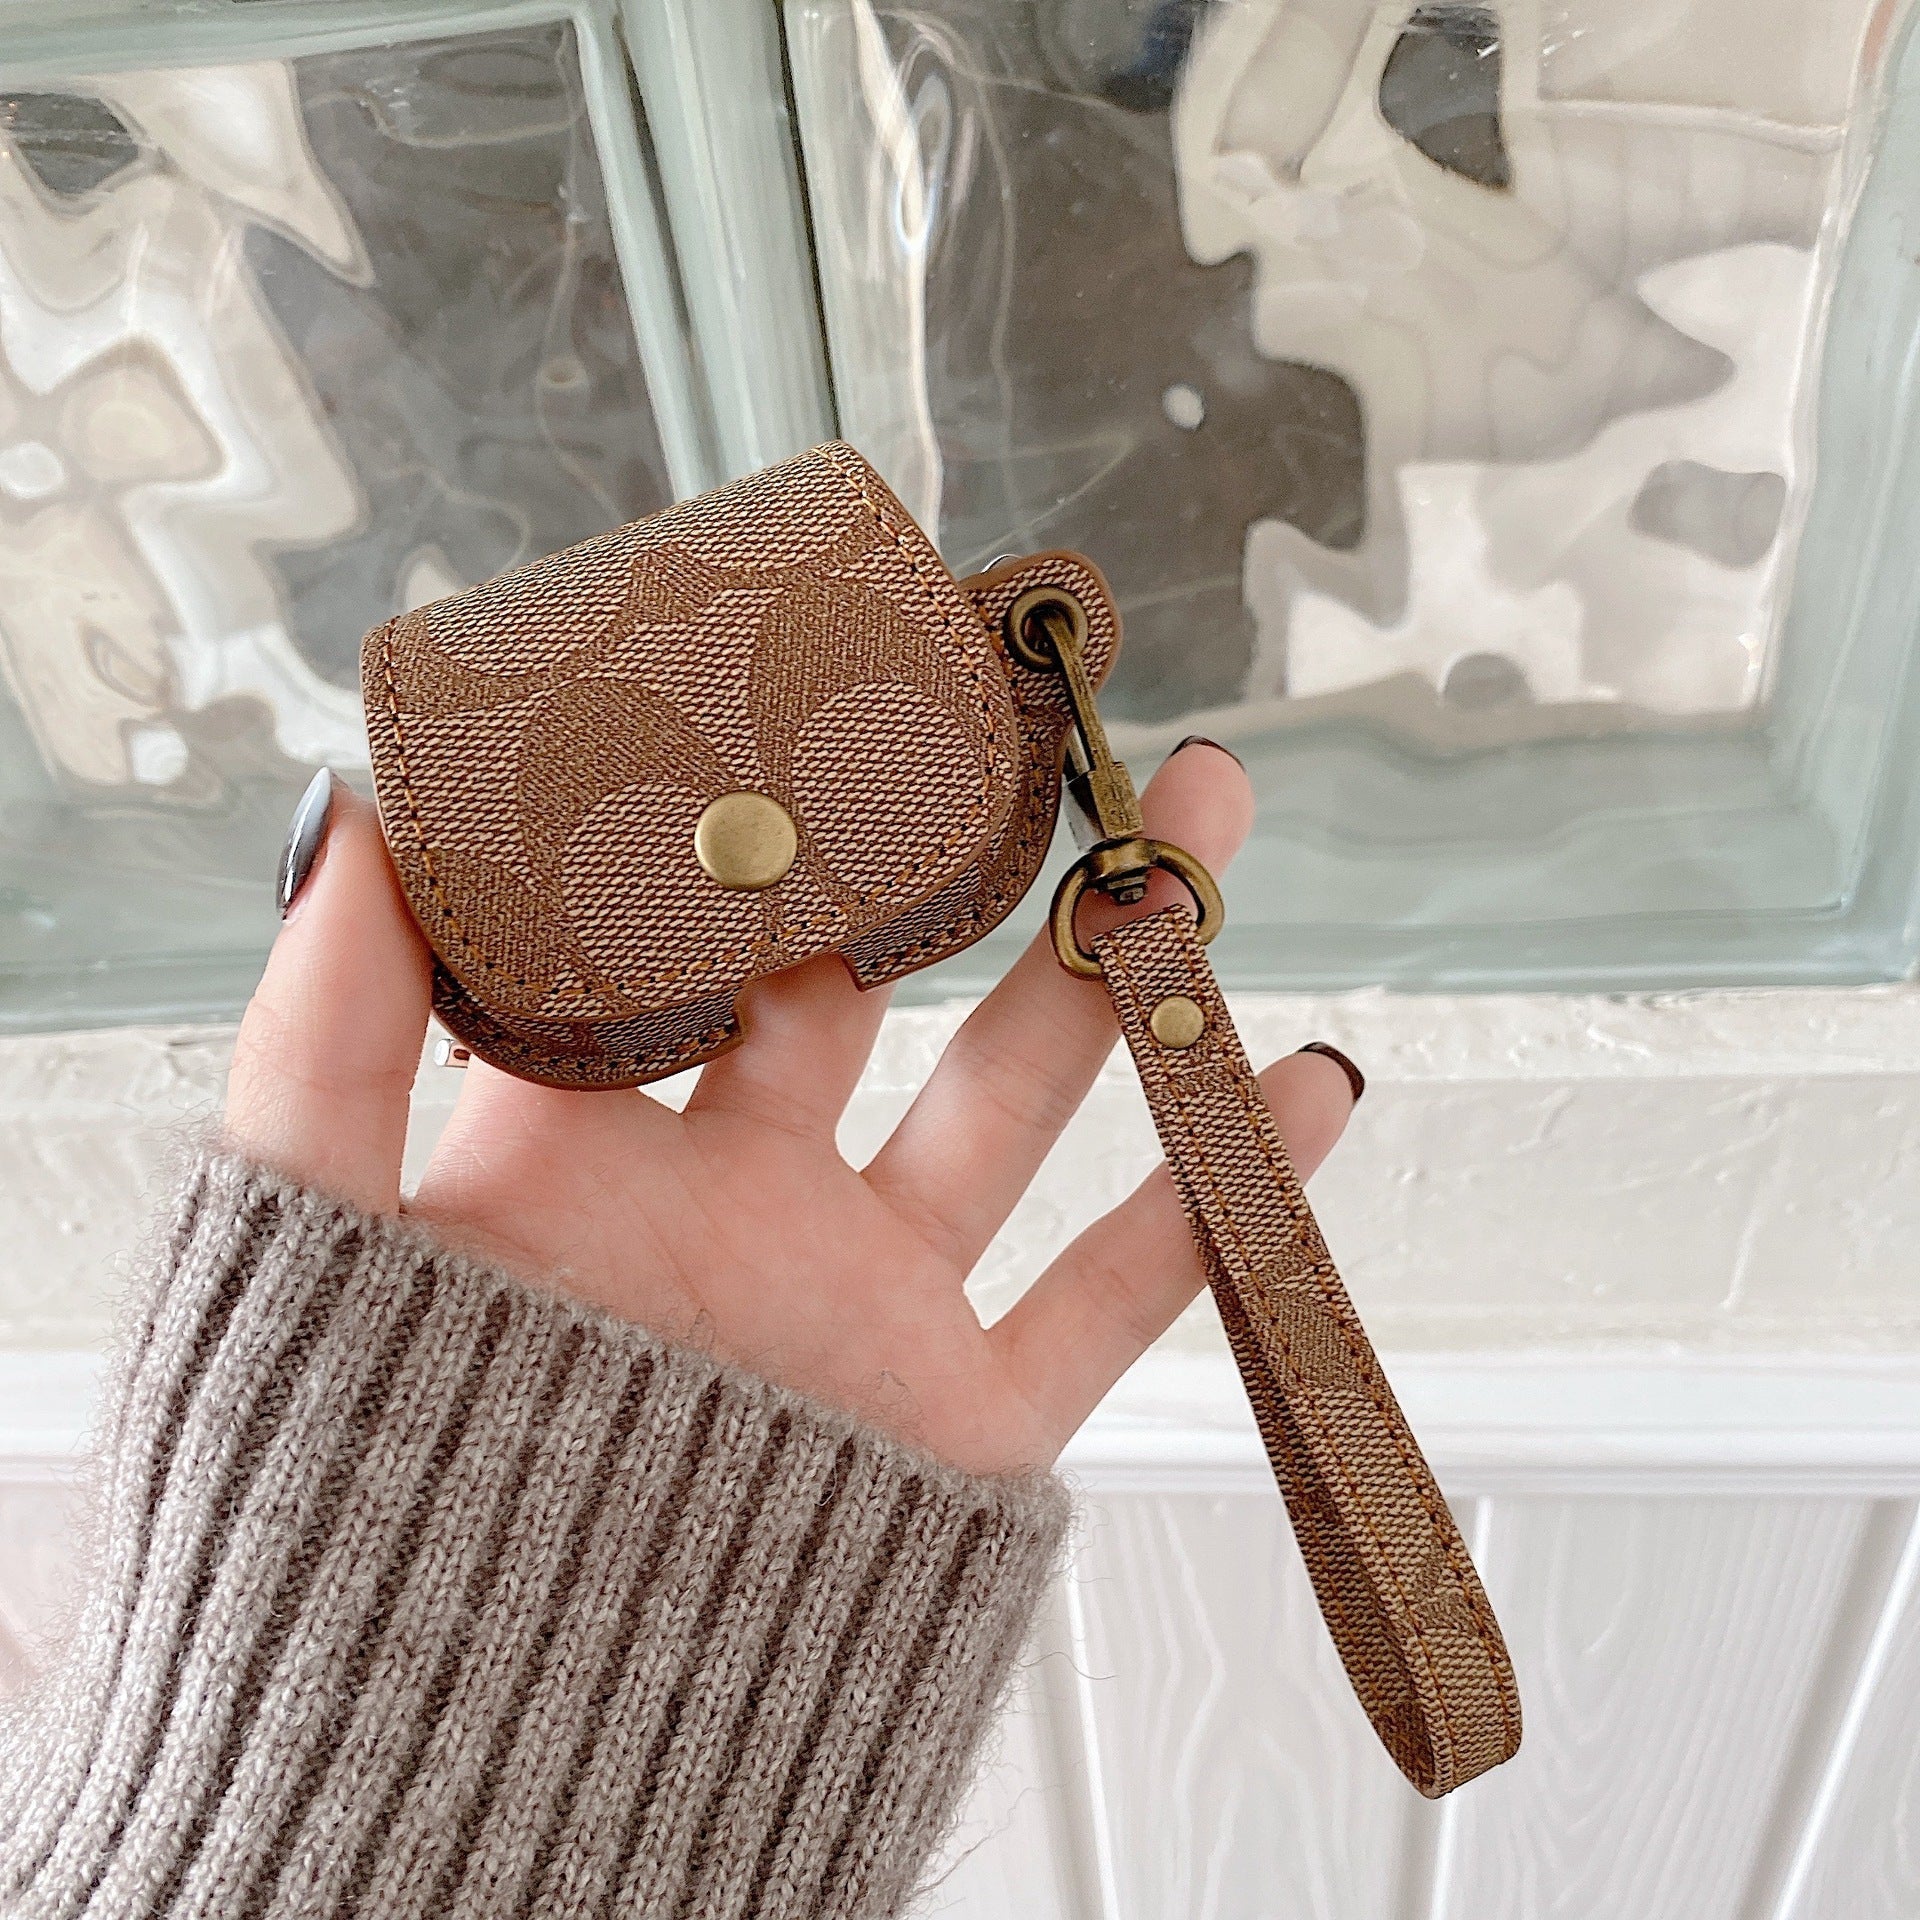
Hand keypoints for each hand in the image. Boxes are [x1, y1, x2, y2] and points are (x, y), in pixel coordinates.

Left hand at [226, 742, 1355, 1474]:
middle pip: (885, 970)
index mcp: (594, 1128)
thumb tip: (358, 814)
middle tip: (1028, 709)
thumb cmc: (378, 1493)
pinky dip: (1223, 1196)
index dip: (760, 798)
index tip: (830, 672)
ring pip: (1023, 1092)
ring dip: (1118, 961)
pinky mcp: (958, 1408)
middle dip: (962, 839)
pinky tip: (1302, 1083)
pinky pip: (1121, 1289)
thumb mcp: (323, 1234)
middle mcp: (742, 1187)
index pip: (690, 916)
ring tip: (1194, 823)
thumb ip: (327, 1029)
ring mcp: (862, 1289)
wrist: (502, 1748)